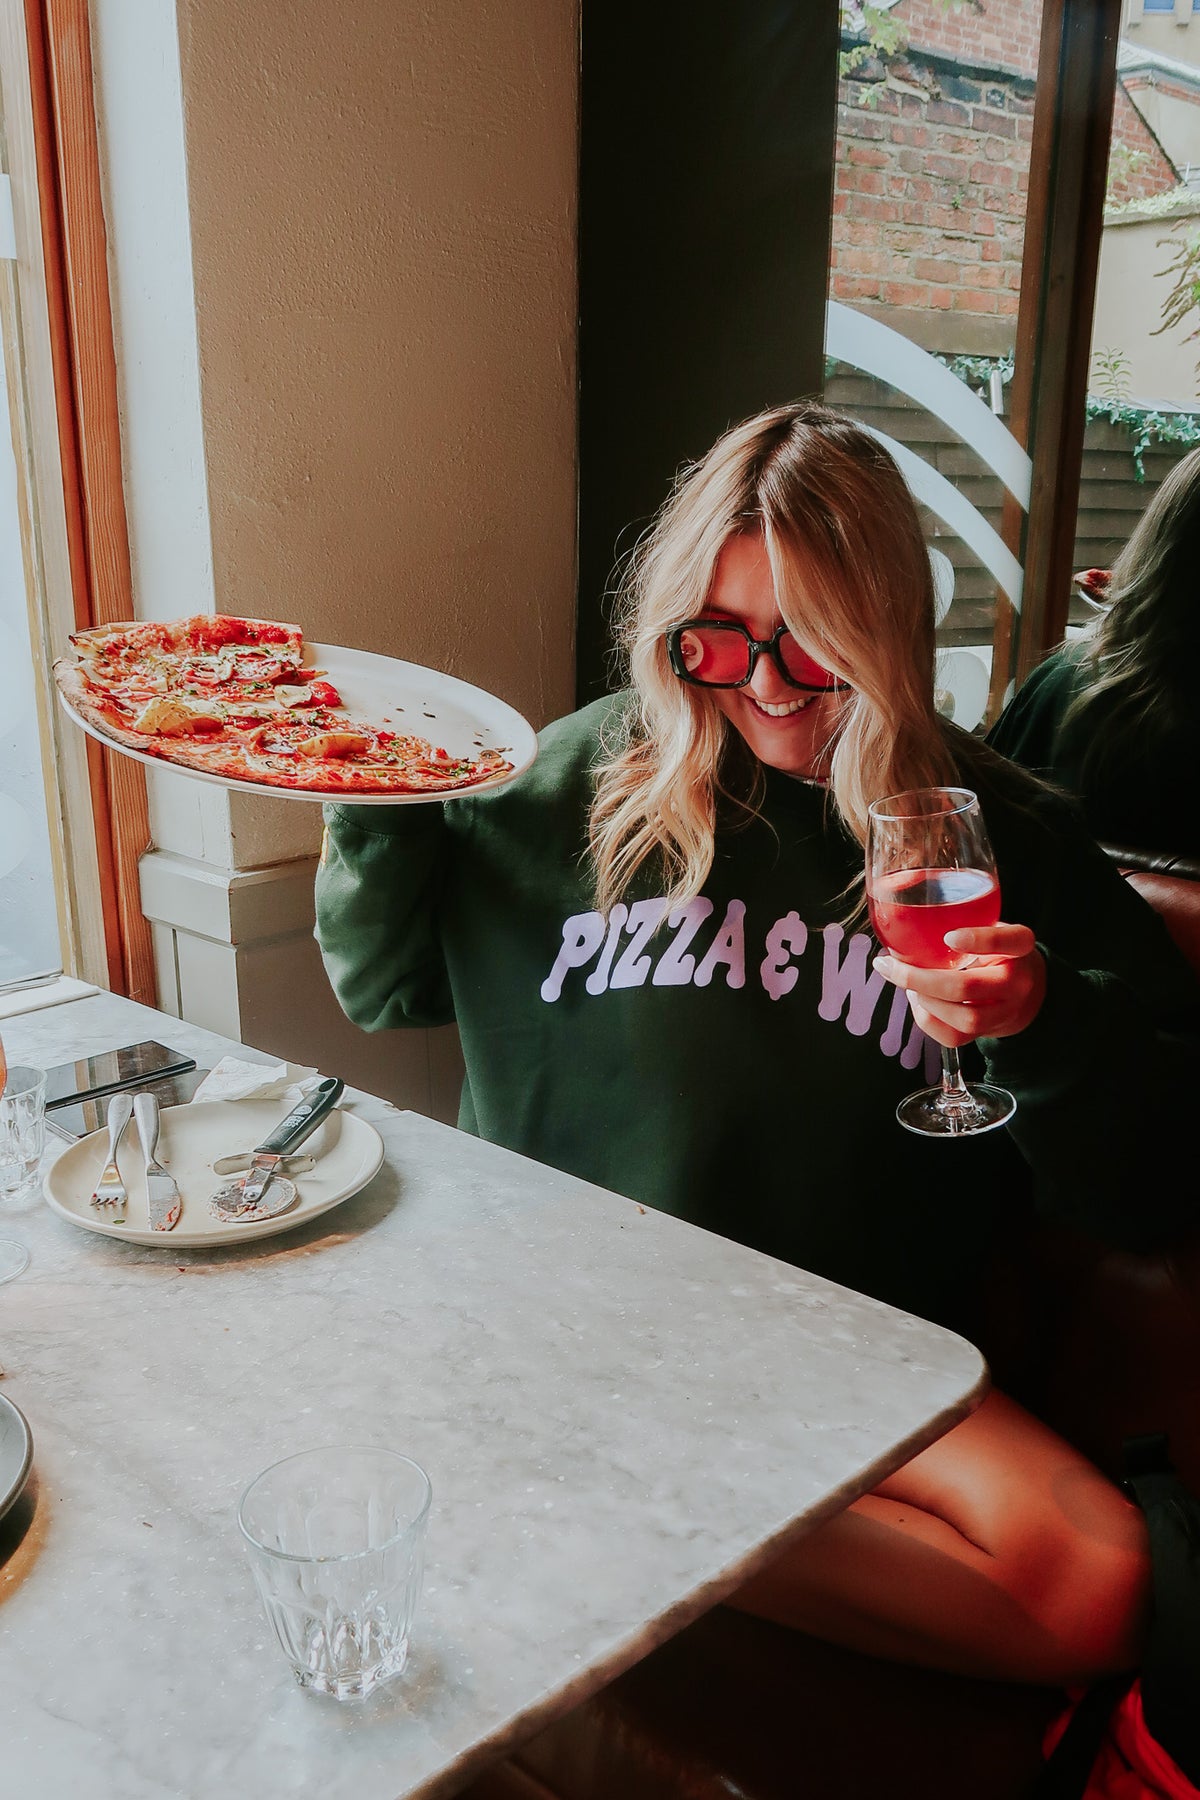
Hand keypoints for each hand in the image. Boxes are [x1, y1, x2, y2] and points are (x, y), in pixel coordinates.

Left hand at [873, 923, 1046, 1049]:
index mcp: (1020, 947)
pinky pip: (955, 1038)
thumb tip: (896, 890)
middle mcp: (1017, 981)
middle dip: (921, 978)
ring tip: (905, 983)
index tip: (950, 936)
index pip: (1010, 941)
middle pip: (969, 986)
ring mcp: (1006, 1011)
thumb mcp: (991, 926)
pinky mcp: (989, 1032)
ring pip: (964, 1018)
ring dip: (924, 1001)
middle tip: (890, 966)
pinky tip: (917, 1001)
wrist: (1026, 992)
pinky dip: (927, 1021)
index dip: (980, 940)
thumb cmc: (996, 952)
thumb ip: (963, 915)